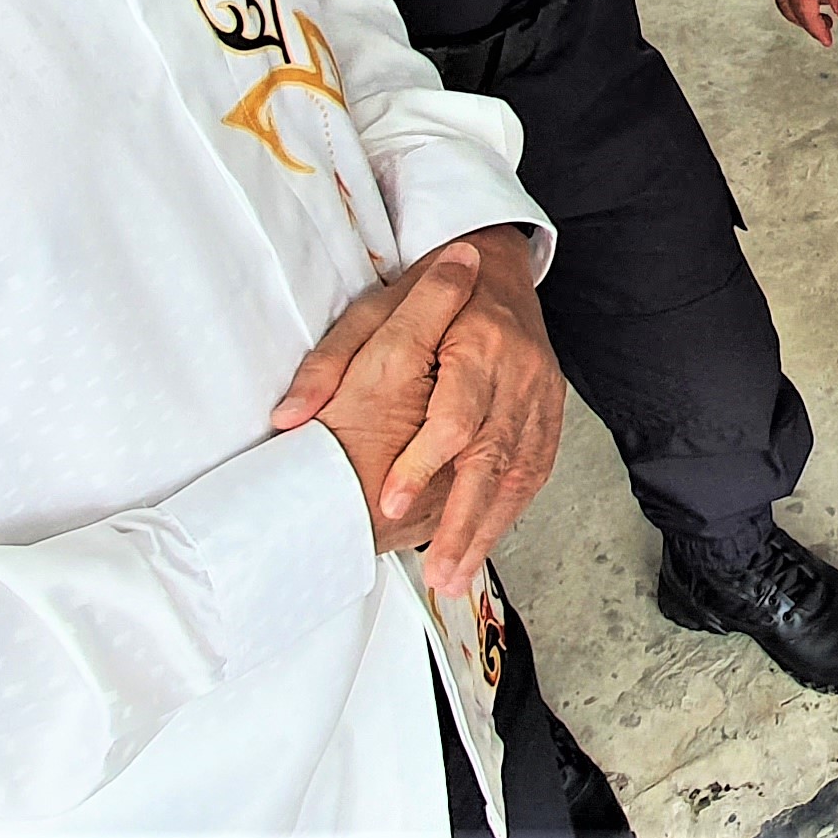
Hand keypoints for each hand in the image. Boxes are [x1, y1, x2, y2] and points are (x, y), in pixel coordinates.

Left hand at [269, 229, 564, 595]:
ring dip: (488, 529)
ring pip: (521, 472)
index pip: (455, 416)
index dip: (422, 464)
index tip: (392, 503)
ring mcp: (541, 393)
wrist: (495, 262)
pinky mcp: (549, 411)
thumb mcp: (369, 310)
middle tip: (438, 572)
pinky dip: (509, 511)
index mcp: (479, 339)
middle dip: (465, 522)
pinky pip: (536, 469)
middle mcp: (519, 369)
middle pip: (495, 457)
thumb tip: (289, 416)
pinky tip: (482, 542)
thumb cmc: (428, 287)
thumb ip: (329, 364)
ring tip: (455, 575)